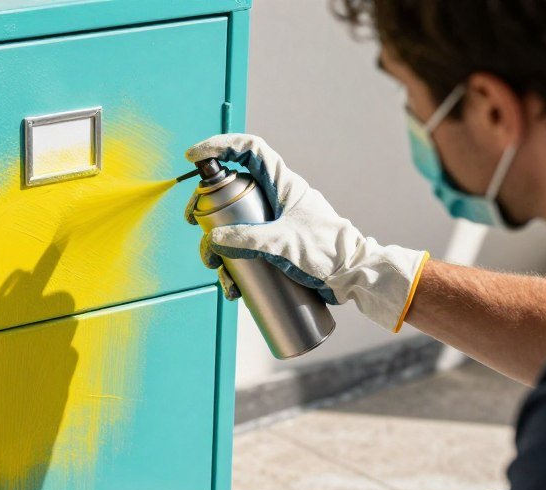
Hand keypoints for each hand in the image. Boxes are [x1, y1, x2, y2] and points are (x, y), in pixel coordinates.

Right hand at [185, 133, 428, 331]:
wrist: (352, 277)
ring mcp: (273, 223)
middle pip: (231, 190)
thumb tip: (212, 240)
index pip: (248, 150)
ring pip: (233, 225)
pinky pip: (244, 250)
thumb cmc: (327, 252)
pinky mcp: (274, 247)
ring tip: (216, 269)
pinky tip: (234, 287)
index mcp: (282, 184)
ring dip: (217, 246)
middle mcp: (275, 199)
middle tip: (194, 221)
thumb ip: (246, 239)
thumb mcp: (282, 244)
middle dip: (207, 206)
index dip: (220, 146)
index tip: (193, 156)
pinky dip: (234, 267)